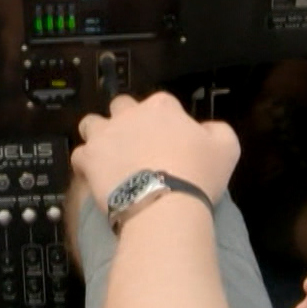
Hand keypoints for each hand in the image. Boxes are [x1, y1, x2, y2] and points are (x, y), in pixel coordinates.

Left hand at [74, 92, 239, 208]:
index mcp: (162, 107)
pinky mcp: (88, 158)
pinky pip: (79, 155)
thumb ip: (216, 130)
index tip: (170, 140)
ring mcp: (105, 135)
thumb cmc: (198, 174)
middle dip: (126, 120)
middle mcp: (130, 114)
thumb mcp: (227, 147)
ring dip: (99, 136)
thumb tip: (207, 129)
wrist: (165, 204)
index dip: (165, 121)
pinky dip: (85, 164)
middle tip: (137, 145)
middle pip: (121, 106)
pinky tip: (96, 176)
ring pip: (92, 123)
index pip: (161, 103)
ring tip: (109, 156)